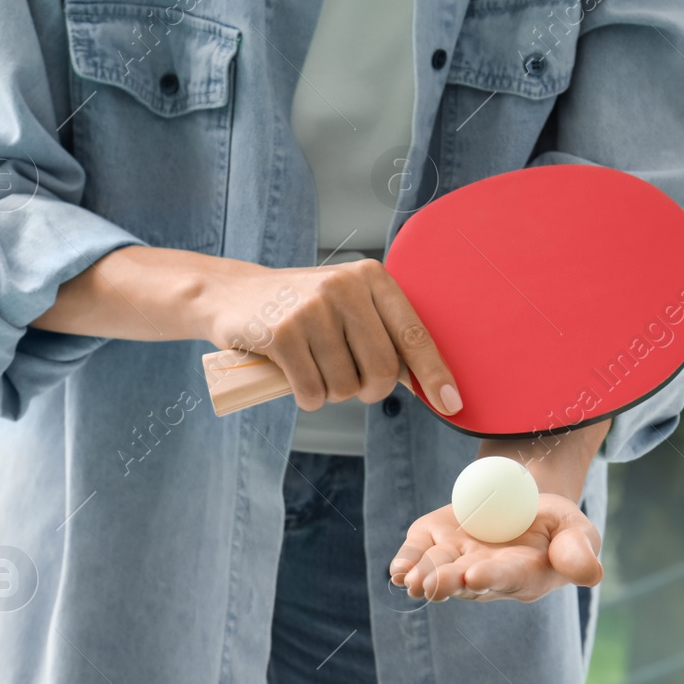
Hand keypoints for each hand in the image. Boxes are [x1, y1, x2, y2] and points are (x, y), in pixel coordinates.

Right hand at [200, 258, 461, 414]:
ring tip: (311, 367)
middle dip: (367, 390)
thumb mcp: (347, 306)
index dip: (434, 375)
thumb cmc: (301, 309)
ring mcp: (312, 309)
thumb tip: (429, 384)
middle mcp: (345, 287)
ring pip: (345, 387)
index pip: (414, 334)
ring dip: (330, 393)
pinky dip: (306, 397)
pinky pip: (312, 393)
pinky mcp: (282, 333)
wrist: (231, 295)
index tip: (451, 405)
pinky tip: (290, 375)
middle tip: (347, 382)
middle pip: (382, 371)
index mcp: (371, 278)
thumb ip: (384, 334)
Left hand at [388, 493, 602, 602]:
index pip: (506, 577)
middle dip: (448, 582)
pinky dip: (405, 562)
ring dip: (423, 576)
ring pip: (437, 570)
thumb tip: (591, 575)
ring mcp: (456, 560)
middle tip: (433, 585)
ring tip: (412, 582)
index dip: (490, 577)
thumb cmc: (555, 525)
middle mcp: (485, 574)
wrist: (520, 502)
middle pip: (465, 580)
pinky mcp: (434, 542)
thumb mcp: (575, 529)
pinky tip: (397, 571)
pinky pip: (416, 554)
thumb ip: (579, 550)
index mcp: (523, 574)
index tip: (475, 576)